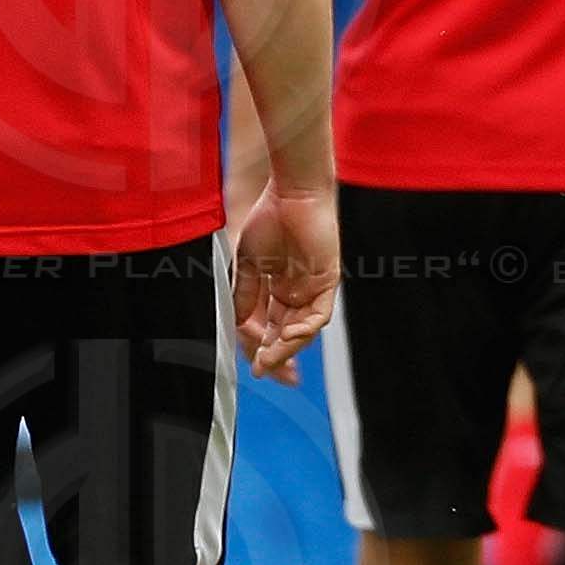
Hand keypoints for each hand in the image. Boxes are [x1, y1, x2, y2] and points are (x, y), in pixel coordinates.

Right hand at [229, 180, 339, 380]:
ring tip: (271, 358)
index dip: (262, 347)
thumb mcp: (247, 263)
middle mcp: (297, 293)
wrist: (290, 193)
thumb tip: (236, 325)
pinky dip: (305, 328)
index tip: (252, 365)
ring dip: (288, 346)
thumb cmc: (269, 219)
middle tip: (262, 370)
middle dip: (276, 354)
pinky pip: (319, 314)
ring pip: (303, 329)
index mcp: (278, 289)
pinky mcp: (327, 282)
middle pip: (287, 334)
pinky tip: (289, 336)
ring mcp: (313, 289)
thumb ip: (243, 294)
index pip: (271, 327)